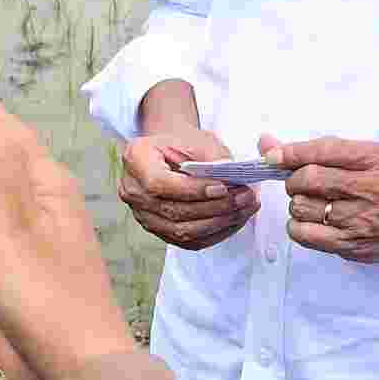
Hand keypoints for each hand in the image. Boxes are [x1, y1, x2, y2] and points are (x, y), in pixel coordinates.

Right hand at [115, 127, 255, 253]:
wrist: (171, 152)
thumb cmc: (184, 142)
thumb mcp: (198, 138)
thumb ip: (212, 158)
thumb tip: (232, 181)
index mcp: (136, 159)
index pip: (159, 184)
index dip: (192, 190)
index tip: (222, 188)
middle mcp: (133, 190)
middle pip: (173, 211)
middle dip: (215, 207)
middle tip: (245, 197)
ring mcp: (143, 215)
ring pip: (182, 231)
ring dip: (219, 222)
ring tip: (245, 208)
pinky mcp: (160, 231)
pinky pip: (189, 241)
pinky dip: (216, 233)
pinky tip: (236, 220)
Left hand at [267, 133, 378, 261]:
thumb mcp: (366, 153)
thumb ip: (319, 149)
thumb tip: (267, 145)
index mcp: (373, 160)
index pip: (322, 152)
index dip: (290, 153)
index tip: (273, 156)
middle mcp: (370, 190)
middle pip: (309, 180)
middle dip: (294, 180)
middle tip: (301, 183)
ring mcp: (362, 221)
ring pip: (303, 209)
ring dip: (297, 203)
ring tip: (311, 202)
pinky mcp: (353, 246)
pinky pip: (307, 236)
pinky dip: (298, 226)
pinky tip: (310, 220)